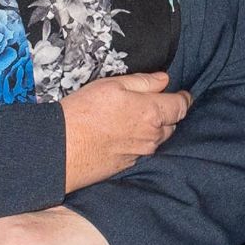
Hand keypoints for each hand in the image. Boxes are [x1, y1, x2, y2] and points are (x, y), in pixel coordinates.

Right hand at [62, 71, 184, 190]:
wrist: (61, 149)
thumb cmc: (84, 112)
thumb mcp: (112, 85)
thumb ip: (142, 82)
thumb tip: (164, 79)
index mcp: (152, 112)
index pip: (181, 106)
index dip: (183, 98)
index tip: (182, 95)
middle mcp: (152, 136)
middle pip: (172, 124)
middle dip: (167, 114)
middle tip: (152, 105)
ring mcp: (141, 153)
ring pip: (158, 139)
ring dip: (154, 130)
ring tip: (136, 120)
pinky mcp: (128, 165)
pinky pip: (143, 151)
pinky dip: (140, 142)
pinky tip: (123, 136)